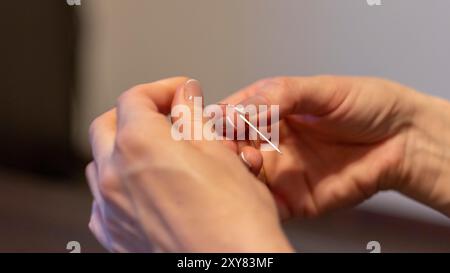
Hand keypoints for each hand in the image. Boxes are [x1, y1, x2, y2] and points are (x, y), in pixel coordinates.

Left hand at [86, 77, 292, 251]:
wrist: (232, 267)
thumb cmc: (235, 219)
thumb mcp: (219, 151)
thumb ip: (192, 116)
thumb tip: (185, 96)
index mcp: (139, 144)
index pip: (136, 98)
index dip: (162, 88)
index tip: (181, 93)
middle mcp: (115, 175)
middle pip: (108, 125)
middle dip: (135, 112)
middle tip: (165, 116)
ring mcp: (110, 208)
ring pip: (100, 162)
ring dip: (122, 147)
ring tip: (156, 152)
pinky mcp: (114, 235)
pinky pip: (102, 200)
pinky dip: (119, 184)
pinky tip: (146, 188)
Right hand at [225, 76, 449, 217]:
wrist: (404, 140)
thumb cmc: (368, 106)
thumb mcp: (322, 89)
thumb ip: (280, 95)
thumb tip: (244, 107)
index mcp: (272, 111)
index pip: (231, 116)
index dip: (219, 122)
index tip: (217, 125)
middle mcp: (272, 142)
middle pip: (231, 150)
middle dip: (224, 151)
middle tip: (230, 148)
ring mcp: (282, 170)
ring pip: (244, 178)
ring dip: (238, 175)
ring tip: (249, 165)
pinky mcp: (295, 198)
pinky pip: (267, 204)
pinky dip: (256, 202)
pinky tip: (256, 192)